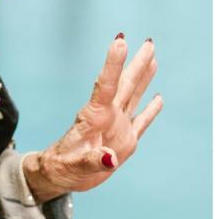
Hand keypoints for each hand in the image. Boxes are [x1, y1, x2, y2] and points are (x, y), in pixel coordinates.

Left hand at [29, 35, 163, 196]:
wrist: (61, 176)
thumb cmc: (62, 168)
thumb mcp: (74, 166)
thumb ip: (92, 161)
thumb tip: (110, 159)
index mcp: (93, 118)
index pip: (105, 86)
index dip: (113, 64)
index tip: (120, 42)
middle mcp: (107, 117)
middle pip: (124, 86)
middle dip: (136, 64)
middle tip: (149, 42)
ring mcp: (117, 127)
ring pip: (133, 96)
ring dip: (143, 77)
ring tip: (152, 56)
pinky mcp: (124, 140)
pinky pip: (141, 120)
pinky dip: (151, 109)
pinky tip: (157, 97)